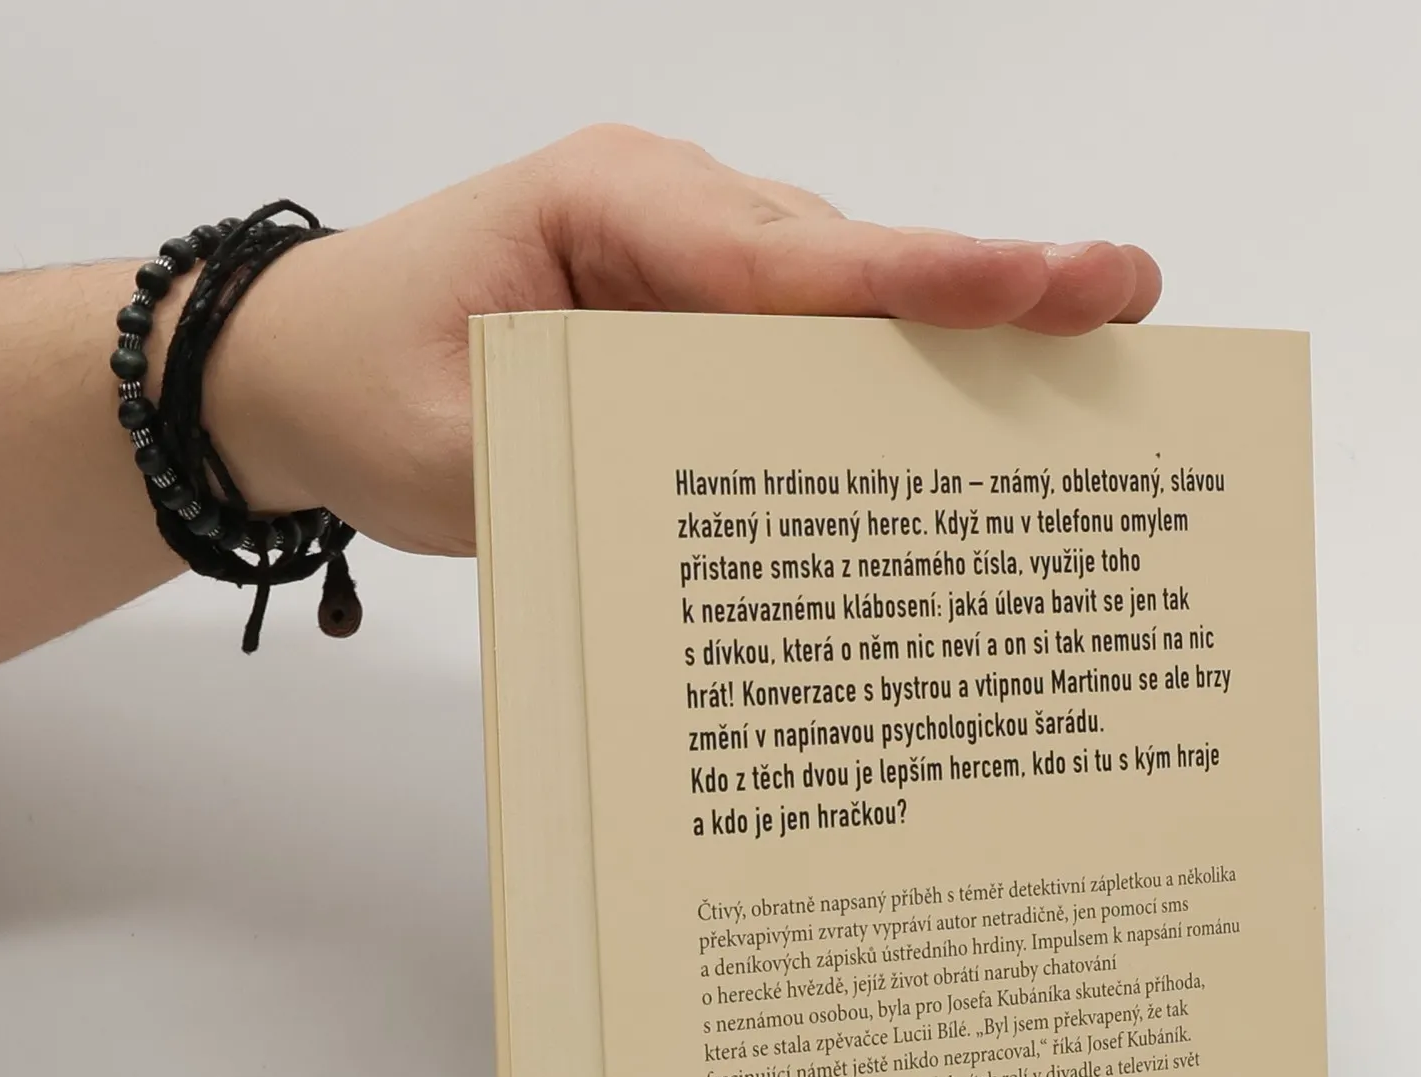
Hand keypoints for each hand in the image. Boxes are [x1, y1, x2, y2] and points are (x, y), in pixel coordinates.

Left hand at [206, 125, 1161, 556]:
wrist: (296, 370)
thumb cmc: (360, 379)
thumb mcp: (452, 444)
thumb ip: (584, 467)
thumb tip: (723, 526)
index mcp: (612, 205)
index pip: (786, 252)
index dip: (919, 278)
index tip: (1039, 286)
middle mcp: (674, 216)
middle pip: (849, 262)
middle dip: (986, 288)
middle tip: (1124, 299)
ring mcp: (693, 268)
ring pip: (844, 303)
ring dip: (950, 343)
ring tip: (1090, 361)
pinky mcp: (696, 327)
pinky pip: (805, 350)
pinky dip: (879, 389)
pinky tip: (961, 431)